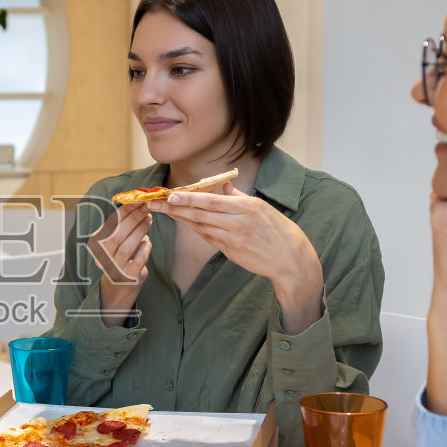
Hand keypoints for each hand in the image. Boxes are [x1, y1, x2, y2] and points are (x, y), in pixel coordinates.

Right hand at [86, 202, 151, 326]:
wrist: (119, 286)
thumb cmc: (120, 257)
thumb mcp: (116, 241)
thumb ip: (122, 226)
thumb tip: (138, 204)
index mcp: (96, 245)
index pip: (110, 224)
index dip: (125, 211)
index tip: (137, 201)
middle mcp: (102, 258)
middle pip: (117, 234)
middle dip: (133, 219)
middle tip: (146, 209)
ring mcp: (115, 269)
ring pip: (127, 246)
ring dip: (140, 230)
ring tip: (149, 220)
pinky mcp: (129, 277)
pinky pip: (139, 259)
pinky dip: (145, 248)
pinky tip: (148, 241)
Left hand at [151, 184, 324, 331]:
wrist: (291, 260)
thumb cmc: (279, 231)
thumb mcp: (263, 208)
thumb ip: (240, 197)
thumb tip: (225, 186)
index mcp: (247, 207)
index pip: (211, 201)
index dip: (189, 198)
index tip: (170, 194)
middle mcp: (238, 222)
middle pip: (200, 214)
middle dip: (175, 208)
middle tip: (155, 203)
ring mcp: (233, 239)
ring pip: (201, 226)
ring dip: (180, 219)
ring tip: (162, 211)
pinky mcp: (231, 252)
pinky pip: (208, 238)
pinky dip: (195, 230)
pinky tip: (183, 223)